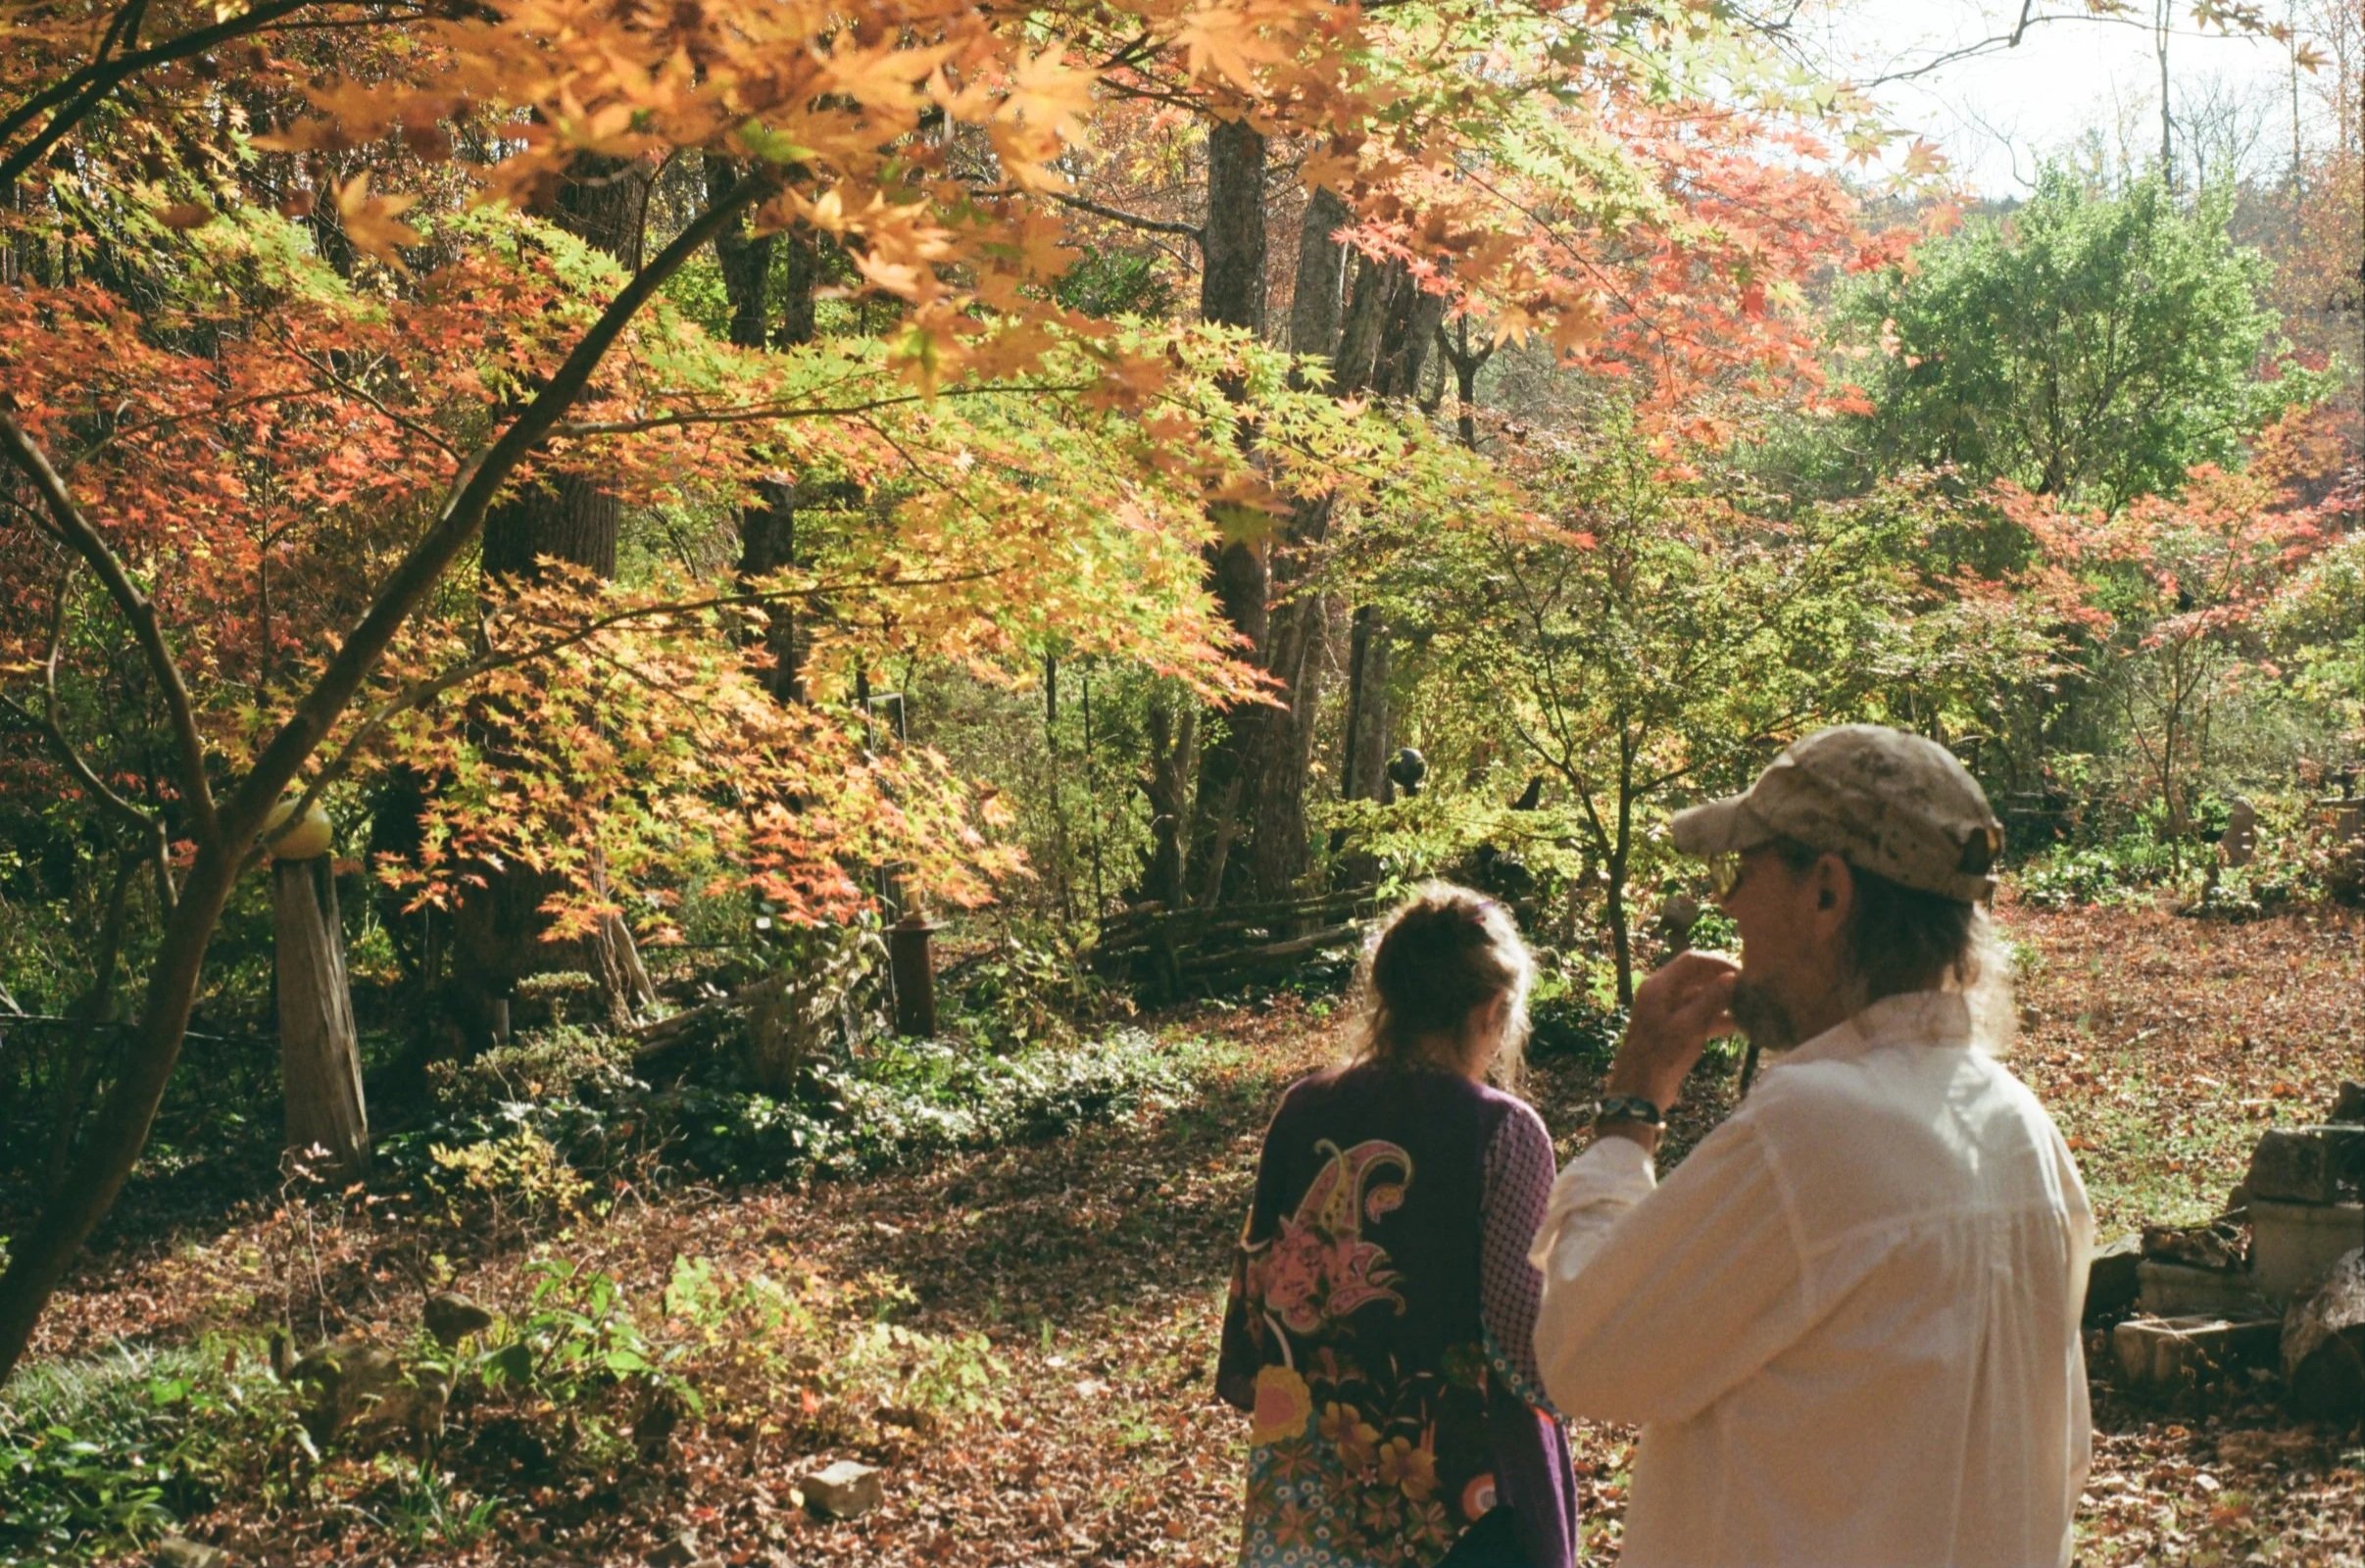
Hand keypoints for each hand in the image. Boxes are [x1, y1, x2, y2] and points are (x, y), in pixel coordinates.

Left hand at [1606, 950, 1739, 1113]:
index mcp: (1659, 986)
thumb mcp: (1690, 1025)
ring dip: (1722, 1002)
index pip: (1692, 961)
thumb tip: (1733, 976)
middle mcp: (1660, 994)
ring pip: (1699, 998)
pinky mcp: (1672, 1031)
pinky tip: (1738, 1026)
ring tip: (1749, 1008)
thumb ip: (1712, 999)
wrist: (1640, 1092)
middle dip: (1723, 982)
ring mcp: (1665, 1013)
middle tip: (1750, 989)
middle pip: (1696, 978)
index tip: (1744, 972)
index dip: (1719, 962)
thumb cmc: (1662, 1055)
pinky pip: (1697, 1016)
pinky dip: (1715, 1019)